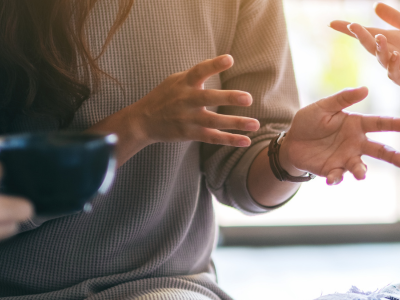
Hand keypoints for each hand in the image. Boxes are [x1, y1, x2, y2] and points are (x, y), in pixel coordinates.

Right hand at [123, 54, 259, 146]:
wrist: (143, 121)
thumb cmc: (164, 96)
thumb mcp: (176, 80)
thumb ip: (196, 75)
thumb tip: (219, 63)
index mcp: (183, 83)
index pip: (199, 71)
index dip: (214, 65)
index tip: (229, 59)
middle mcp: (185, 100)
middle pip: (208, 98)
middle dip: (228, 98)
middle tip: (248, 98)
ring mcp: (188, 118)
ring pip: (214, 121)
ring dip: (235, 123)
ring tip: (256, 124)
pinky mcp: (190, 134)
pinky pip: (212, 137)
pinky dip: (229, 140)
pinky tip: (246, 140)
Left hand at [280, 87, 399, 184]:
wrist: (292, 142)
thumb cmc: (310, 121)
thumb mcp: (324, 106)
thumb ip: (343, 98)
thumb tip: (365, 89)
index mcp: (357, 125)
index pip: (379, 124)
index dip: (395, 124)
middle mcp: (356, 143)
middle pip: (380, 150)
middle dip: (394, 157)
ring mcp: (346, 158)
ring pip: (360, 167)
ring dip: (361, 171)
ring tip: (361, 175)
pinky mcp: (334, 170)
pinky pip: (338, 176)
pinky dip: (336, 178)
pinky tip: (331, 179)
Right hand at [330, 2, 399, 112]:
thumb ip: (396, 19)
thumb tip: (375, 6)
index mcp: (390, 40)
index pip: (366, 34)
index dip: (350, 30)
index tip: (333, 23)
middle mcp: (389, 54)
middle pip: (370, 45)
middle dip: (361, 36)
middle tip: (353, 26)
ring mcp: (397, 68)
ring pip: (381, 59)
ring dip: (379, 49)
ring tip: (380, 37)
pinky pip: (396, 74)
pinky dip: (393, 65)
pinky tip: (396, 55)